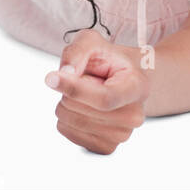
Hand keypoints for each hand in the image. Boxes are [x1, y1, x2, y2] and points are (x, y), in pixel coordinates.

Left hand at [44, 28, 149, 154]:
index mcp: (137, 87)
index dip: (76, 90)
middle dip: (69, 92)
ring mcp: (122, 135)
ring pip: (72, 122)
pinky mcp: (106, 147)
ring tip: (85, 93)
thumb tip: (64, 74)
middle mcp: (134, 116)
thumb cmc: (107, 60)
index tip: (51, 78)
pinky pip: (69, 133)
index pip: (104, 98)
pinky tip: (82, 108)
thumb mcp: (92, 42)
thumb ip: (78, 52)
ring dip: (67, 103)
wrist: (121, 80)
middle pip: (83, 111)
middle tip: (84, 80)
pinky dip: (66, 118)